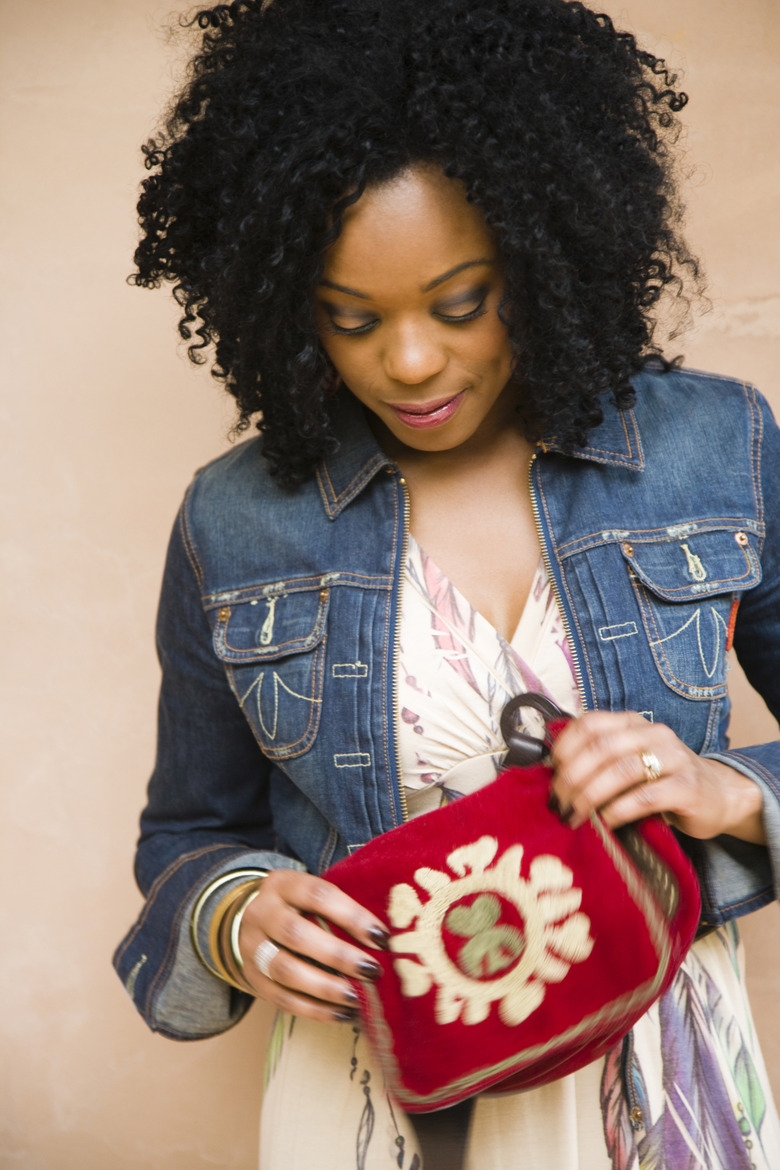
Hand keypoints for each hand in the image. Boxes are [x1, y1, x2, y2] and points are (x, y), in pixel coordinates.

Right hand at [236, 869, 388, 1022]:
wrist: (252, 918)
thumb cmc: (298, 906)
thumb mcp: (312, 895)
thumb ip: (340, 910)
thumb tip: (383, 940)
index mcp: (283, 884)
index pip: (317, 895)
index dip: (351, 916)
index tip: (381, 937)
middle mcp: (261, 912)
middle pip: (295, 934)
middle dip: (338, 956)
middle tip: (371, 971)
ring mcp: (251, 946)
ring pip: (285, 970)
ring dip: (325, 988)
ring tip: (356, 998)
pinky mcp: (251, 977)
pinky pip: (281, 998)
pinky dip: (314, 1010)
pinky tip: (341, 1014)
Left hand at [549, 710, 765, 844]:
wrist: (719, 795)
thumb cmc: (663, 781)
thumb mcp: (630, 761)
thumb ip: (600, 761)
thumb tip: (554, 777)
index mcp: (633, 722)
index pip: (589, 723)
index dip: (565, 749)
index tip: (552, 775)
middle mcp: (653, 733)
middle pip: (601, 748)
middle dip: (572, 778)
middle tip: (558, 803)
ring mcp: (674, 758)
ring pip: (620, 771)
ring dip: (590, 796)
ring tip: (575, 815)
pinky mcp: (687, 787)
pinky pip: (644, 797)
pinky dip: (617, 811)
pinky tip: (605, 822)